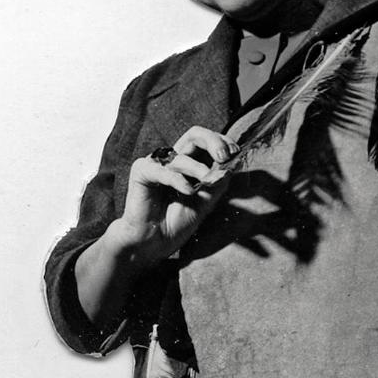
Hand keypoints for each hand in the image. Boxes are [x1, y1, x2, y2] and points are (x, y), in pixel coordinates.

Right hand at [112, 126, 237, 264]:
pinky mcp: (141, 172)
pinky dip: (178, 180)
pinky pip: (162, 170)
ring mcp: (157, 164)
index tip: (236, 153)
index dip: (223, 143)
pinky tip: (188, 191)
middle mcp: (174, 160)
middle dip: (213, 142)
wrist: (156, 242)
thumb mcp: (207, 201)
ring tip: (207, 182)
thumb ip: (218, 182)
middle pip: (194, 135)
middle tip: (224, 156)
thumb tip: (234, 163)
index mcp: (190, 163)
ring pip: (181, 156)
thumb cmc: (178, 221)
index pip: (207, 141)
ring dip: (199, 168)